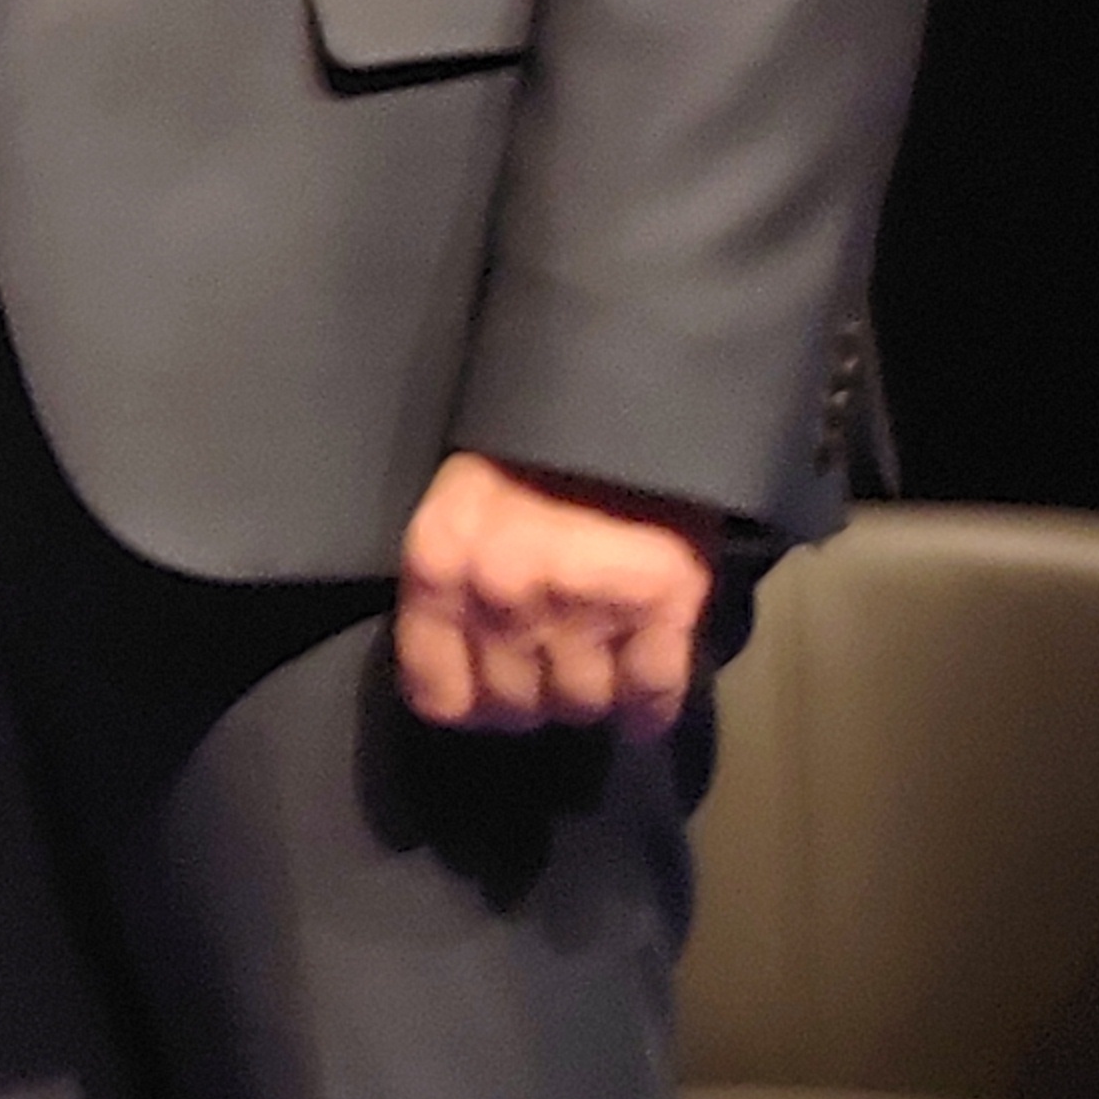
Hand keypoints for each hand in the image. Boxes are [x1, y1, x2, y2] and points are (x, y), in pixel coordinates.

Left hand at [391, 449, 728, 731]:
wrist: (630, 392)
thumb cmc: (534, 448)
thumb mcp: (462, 506)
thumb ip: (453, 585)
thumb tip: (463, 673)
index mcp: (438, 564)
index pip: (439, 695)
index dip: (473, 706)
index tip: (494, 699)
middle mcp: (501, 591)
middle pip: (516, 707)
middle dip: (538, 697)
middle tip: (557, 667)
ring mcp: (582, 599)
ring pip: (583, 705)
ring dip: (596, 696)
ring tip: (603, 662)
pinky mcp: (660, 600)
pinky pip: (651, 694)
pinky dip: (652, 706)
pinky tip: (648, 697)